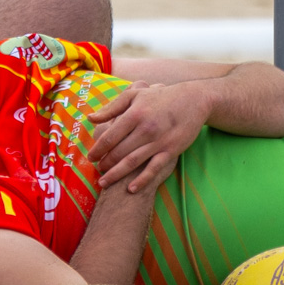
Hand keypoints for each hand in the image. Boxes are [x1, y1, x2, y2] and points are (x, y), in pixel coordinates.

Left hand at [87, 81, 210, 192]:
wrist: (193, 100)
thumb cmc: (160, 97)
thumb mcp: (135, 95)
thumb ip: (112, 107)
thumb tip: (91, 119)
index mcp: (135, 114)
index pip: (110, 136)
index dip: (98, 149)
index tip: (90, 157)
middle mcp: (145, 129)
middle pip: (119, 151)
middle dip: (105, 163)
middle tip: (97, 171)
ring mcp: (158, 141)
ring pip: (132, 162)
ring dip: (116, 174)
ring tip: (104, 182)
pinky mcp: (171, 150)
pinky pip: (154, 168)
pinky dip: (142, 180)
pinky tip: (131, 189)